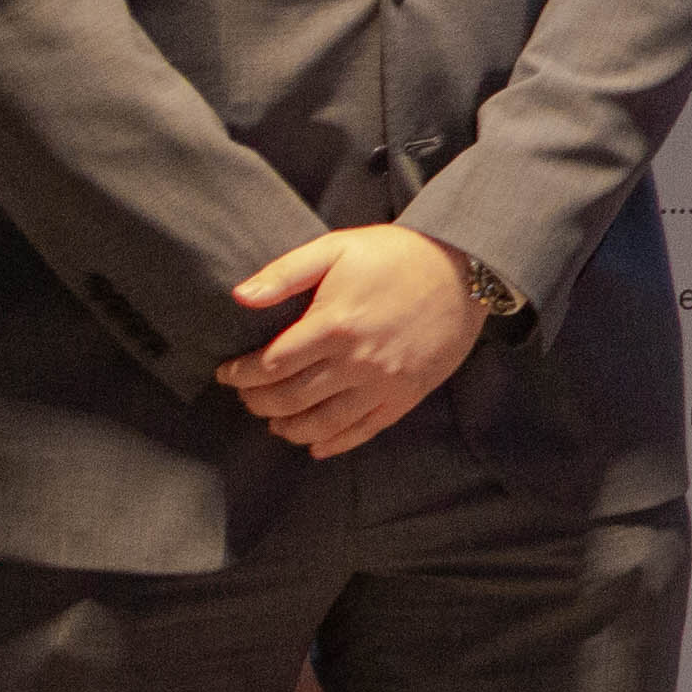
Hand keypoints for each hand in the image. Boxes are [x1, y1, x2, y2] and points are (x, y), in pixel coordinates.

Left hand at [216, 224, 485, 457]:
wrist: (464, 267)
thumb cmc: (396, 254)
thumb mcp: (337, 248)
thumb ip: (286, 273)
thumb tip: (239, 297)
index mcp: (333, 325)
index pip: (271, 366)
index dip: (241, 375)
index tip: (227, 373)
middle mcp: (356, 361)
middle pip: (290, 399)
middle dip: (258, 403)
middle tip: (247, 398)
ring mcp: (383, 383)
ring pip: (322, 423)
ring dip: (289, 428)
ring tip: (275, 422)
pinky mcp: (406, 395)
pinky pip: (364, 431)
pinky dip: (334, 444)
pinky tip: (315, 444)